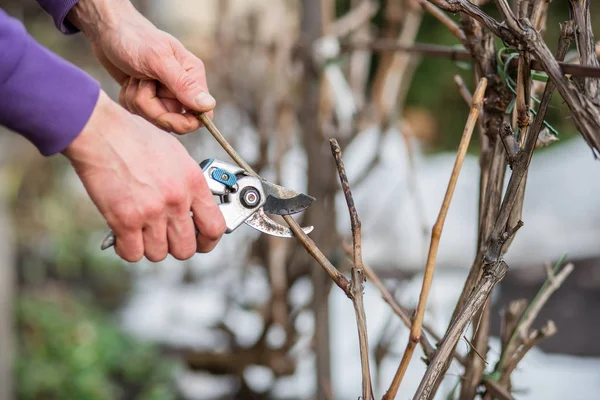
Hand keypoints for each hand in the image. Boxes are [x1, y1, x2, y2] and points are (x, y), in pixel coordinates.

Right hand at [62, 90, 225, 261]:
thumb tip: (190, 206)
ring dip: (149, 247)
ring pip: (158, 254)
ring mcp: (151, 212)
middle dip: (175, 247)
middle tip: (165, 237)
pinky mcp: (124, 219)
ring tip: (141, 231)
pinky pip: (132, 253)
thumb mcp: (176, 155)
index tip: (201, 241)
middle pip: (186, 248)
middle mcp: (176, 199)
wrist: (101, 131)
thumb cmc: (134, 137)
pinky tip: (124, 235)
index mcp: (193, 182)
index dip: (208, 241)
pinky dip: (127, 248)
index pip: (215, 227)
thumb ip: (186, 183)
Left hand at [68, 0, 214, 133]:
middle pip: (173, 121)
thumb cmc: (134, 38)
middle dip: (151, 107)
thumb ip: (184, 85)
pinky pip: (138, 113)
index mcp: (193, 77)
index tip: (162, 115)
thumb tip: (209, 105)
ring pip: (153, 118)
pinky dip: (128, 99)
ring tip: (134, 78)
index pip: (201, 115)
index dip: (183, 122)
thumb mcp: (159, 61)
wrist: (108, 30)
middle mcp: (181, 89)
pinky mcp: (147, 98)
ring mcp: (164, 95)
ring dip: (136, 99)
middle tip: (141, 84)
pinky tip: (128, 82)